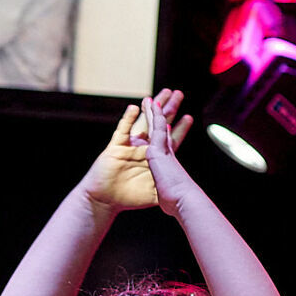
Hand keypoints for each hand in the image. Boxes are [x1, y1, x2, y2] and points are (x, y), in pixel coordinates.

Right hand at [83, 89, 191, 213]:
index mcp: (154, 158)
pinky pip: (123, 131)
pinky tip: (135, 108)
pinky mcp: (116, 148)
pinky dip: (128, 119)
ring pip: (142, 123)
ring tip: (156, 95)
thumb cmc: (128, 199)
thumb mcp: (153, 193)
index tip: (189, 117)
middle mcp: (143, 149)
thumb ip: (166, 189)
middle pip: (159, 125)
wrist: (105, 201)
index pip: (170, 139)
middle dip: (168, 109)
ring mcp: (130, 147)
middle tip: (178, 94)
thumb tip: (181, 194)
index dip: (179, 129)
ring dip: (149, 109)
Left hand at [141, 94, 199, 219]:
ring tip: (157, 97)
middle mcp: (168, 153)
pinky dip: (153, 115)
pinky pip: (154, 127)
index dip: (172, 131)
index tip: (176, 122)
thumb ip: (170, 194)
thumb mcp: (171, 197)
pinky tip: (150, 103)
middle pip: (167, 129)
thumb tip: (173, 203)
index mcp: (170, 164)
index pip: (170, 143)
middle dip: (169, 115)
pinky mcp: (157, 148)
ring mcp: (164, 149)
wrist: (184, 199)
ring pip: (160, 124)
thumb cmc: (179, 202)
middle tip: (173, 101)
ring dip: (159, 109)